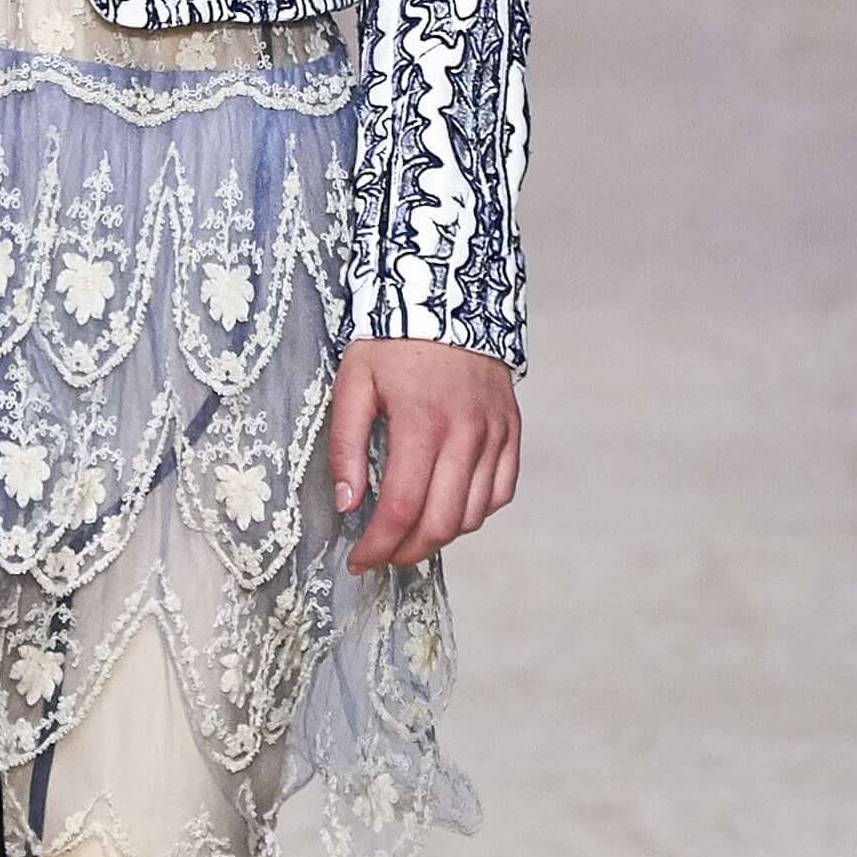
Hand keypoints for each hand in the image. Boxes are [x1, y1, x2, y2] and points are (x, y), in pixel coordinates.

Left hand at [327, 338, 520, 572]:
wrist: (450, 295)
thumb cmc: (393, 341)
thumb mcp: (353, 383)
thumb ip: (345, 446)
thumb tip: (347, 505)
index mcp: (421, 422)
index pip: (402, 507)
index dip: (379, 545)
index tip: (359, 560)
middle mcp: (465, 434)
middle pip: (442, 523)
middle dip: (407, 551)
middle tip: (383, 555)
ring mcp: (494, 434)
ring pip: (473, 514)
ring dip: (439, 536)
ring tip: (409, 533)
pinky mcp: (511, 431)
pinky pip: (500, 493)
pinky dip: (474, 512)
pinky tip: (446, 507)